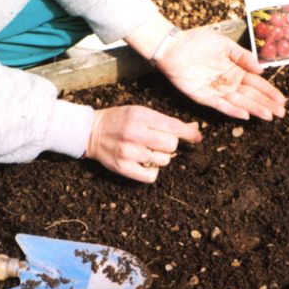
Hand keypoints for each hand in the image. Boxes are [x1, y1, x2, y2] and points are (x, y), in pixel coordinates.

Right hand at [85, 106, 202, 182]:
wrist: (91, 132)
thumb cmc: (121, 120)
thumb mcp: (142, 113)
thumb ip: (167, 122)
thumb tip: (195, 129)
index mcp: (141, 116)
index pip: (173, 127)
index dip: (188, 133)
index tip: (197, 137)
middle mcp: (135, 133)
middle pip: (171, 145)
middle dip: (169, 145)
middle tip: (158, 142)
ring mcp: (128, 152)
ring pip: (163, 161)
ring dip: (160, 157)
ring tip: (147, 151)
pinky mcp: (123, 167)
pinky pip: (152, 176)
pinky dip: (152, 171)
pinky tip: (144, 163)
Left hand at [155, 29, 286, 120]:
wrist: (174, 47)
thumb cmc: (199, 42)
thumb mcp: (225, 45)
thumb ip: (243, 56)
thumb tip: (262, 69)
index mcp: (236, 70)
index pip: (257, 84)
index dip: (270, 92)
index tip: (283, 100)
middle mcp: (229, 82)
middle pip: (251, 96)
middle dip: (267, 104)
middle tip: (281, 113)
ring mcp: (217, 91)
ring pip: (240, 102)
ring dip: (254, 109)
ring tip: (269, 116)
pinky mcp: (204, 96)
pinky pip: (221, 105)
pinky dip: (232, 110)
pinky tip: (245, 115)